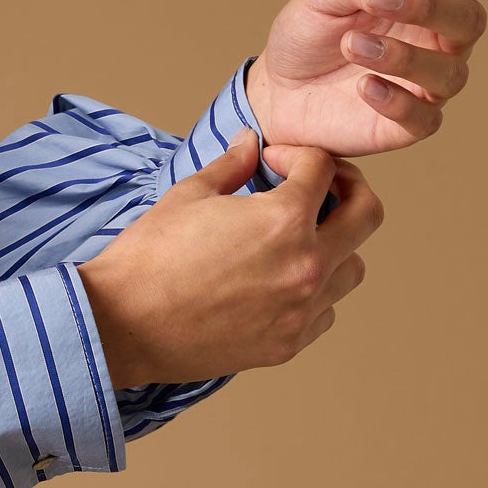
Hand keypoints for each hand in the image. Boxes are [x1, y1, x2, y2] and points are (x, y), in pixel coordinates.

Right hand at [75, 135, 383, 386]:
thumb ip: (230, 166)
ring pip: (353, 267)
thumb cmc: (147, 261)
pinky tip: (281, 283)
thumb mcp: (187, 197)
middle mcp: (306, 265)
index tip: (275, 160)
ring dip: (335, 245)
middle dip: (347, 188)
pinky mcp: (287, 345)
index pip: (322, 168)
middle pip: (368, 213)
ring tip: (299, 240)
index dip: (298, 153)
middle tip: (320, 186)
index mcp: (283, 220)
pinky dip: (315, 293)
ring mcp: (301, 310)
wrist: (120, 326)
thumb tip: (249, 143)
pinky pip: (327, 312)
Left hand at [245, 0, 486, 155]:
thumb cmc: (308, 36)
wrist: (275, 89)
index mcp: (427, 2)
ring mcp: (424, 87)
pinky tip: (363, 86)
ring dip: (405, 57)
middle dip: (428, 7)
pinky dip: (397, 102)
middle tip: (376, 1)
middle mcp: (437, 44)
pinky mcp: (404, 127)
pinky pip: (424, 119)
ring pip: (450, 74)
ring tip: (351, 45)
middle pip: (471, 21)